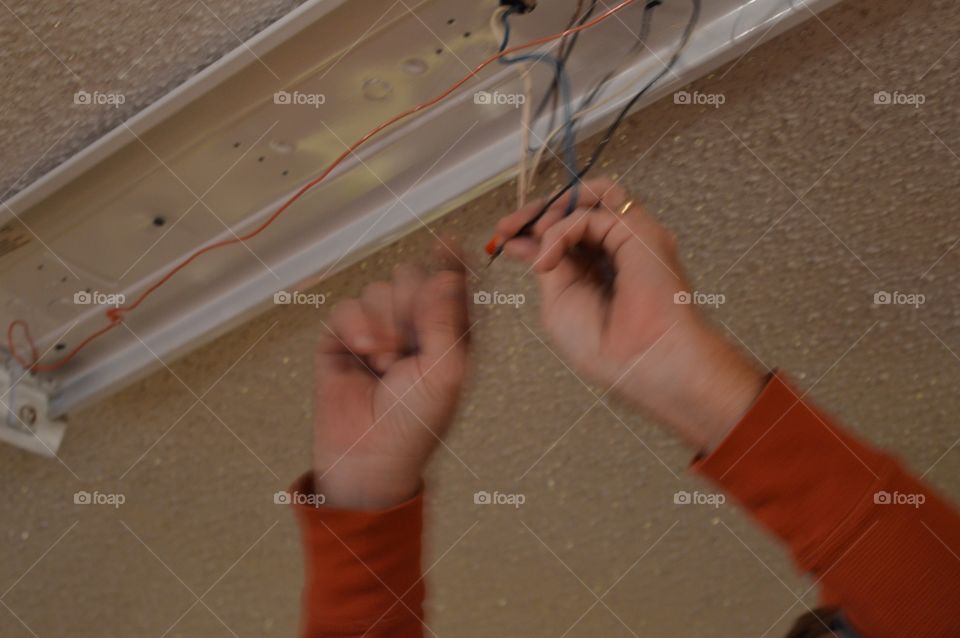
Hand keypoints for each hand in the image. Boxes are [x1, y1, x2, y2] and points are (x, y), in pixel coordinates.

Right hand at [312, 244, 469, 508]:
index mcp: (448, 332)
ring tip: (387, 360)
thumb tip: (448, 273)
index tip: (450, 242)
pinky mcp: (343, 337)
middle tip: (410, 335)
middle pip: (411, 276)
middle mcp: (414, 326)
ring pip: (379, 289)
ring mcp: (377, 329)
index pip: (450, 284)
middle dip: (410, 300)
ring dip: (383, 322)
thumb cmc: (416, 422)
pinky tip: (364, 353)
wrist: (368, 456)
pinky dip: (356, 326)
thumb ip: (446, 319)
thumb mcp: (446, 371)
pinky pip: (348, 306)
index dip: (450, 261)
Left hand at [496, 178, 763, 450]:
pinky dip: (562, 231)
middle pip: (577, 208)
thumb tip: (523, 239)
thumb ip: (547, 264)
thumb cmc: (603, 346)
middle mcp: (616, 248)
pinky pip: (592, 214)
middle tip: (506, 227)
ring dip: (555, 209)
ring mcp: (630, 237)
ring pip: (593, 196)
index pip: (565, 233)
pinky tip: (548, 261)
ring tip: (535, 234)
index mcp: (598, 269)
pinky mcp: (639, 230)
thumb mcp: (558, 302)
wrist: (641, 361)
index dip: (532, 228)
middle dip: (537, 212)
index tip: (501, 236)